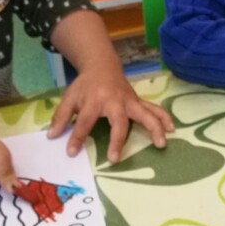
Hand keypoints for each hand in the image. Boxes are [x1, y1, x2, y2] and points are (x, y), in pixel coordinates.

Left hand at [48, 58, 173, 161]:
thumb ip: (61, 116)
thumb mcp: (69, 97)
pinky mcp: (138, 102)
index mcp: (94, 100)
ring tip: (162, 142)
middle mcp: (114, 101)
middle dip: (118, 139)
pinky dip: (163, 117)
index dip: (77, 137)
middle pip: (119, 120)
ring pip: (145, 113)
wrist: (102, 66)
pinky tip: (172, 129)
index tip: (71, 152)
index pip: (84, 121)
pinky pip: (153, 109)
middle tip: (115, 159)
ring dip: (154, 127)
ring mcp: (129, 101)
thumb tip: (52, 136)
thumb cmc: (86, 85)